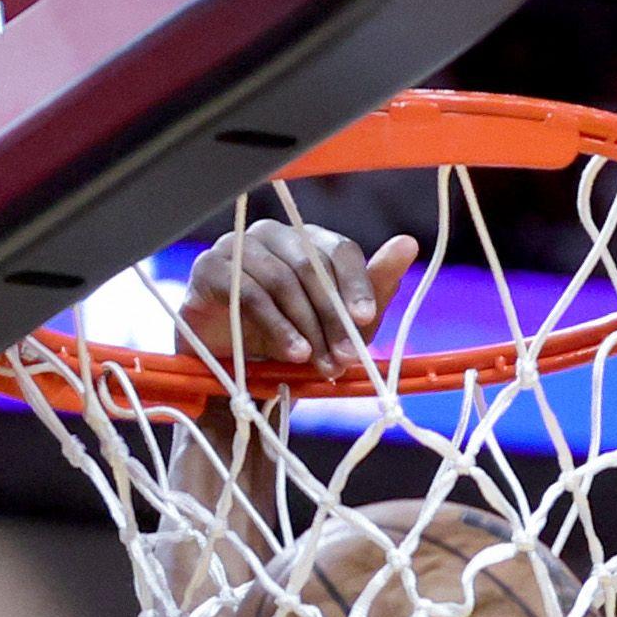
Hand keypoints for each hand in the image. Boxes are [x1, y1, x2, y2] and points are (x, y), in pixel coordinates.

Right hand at [180, 223, 421, 373]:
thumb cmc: (290, 346)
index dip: (355, 285)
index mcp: (306, 242)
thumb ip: (372, 290)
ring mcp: (236, 247)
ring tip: (313, 361)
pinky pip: (246, 290)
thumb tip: (409, 242)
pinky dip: (273, 324)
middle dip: (330, 317)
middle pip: (311, 265)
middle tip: (342, 358)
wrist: (236, 379)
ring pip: (280, 279)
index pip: (338, 250)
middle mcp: (272, 236)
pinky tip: (289, 352)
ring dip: (303, 325)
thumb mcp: (339, 328)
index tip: (365, 319)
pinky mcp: (208, 269)